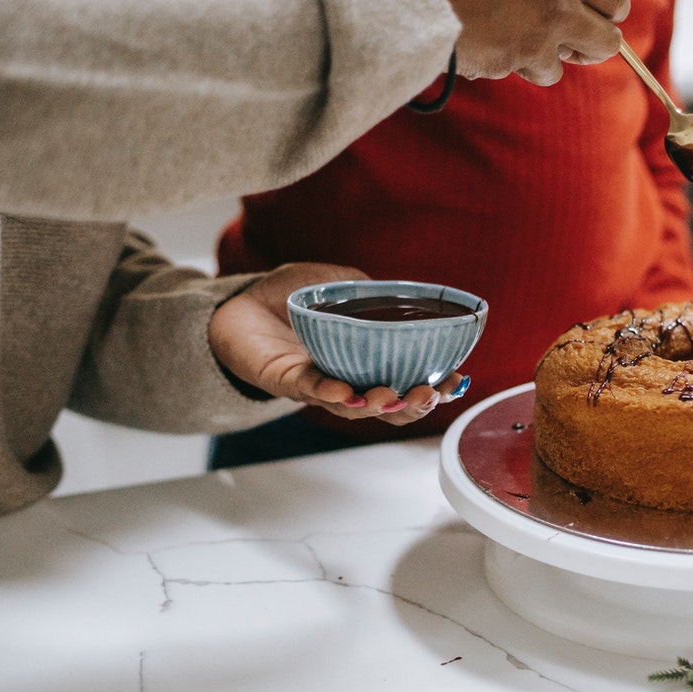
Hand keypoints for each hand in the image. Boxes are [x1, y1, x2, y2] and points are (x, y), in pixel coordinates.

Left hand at [207, 262, 469, 421]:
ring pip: (354, 408)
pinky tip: (348, 392)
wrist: (234, 304)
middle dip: (414, 405)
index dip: (435, 390)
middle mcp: (345, 381)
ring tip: (397, 395)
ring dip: (379, 405)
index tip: (458, 382)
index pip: (407, 385)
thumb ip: (370, 291)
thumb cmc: (288, 297)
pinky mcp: (283, 379)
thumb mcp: (340, 284)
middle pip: (387, 408)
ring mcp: (315, 385)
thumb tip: (402, 296)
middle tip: (431, 393)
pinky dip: (331, 394)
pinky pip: (310, 391)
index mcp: (365, 364)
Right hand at [442, 0, 629, 85]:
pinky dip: (512, 64)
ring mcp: (543, 27)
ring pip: (562, 64)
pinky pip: (529, 70)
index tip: (592, 15)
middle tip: (572, 43)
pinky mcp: (521, 54)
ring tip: (510, 34)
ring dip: (542, 58)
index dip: (607, 12)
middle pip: (608, 42)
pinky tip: (488, 42)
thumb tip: (574, 1)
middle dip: (592, 47)